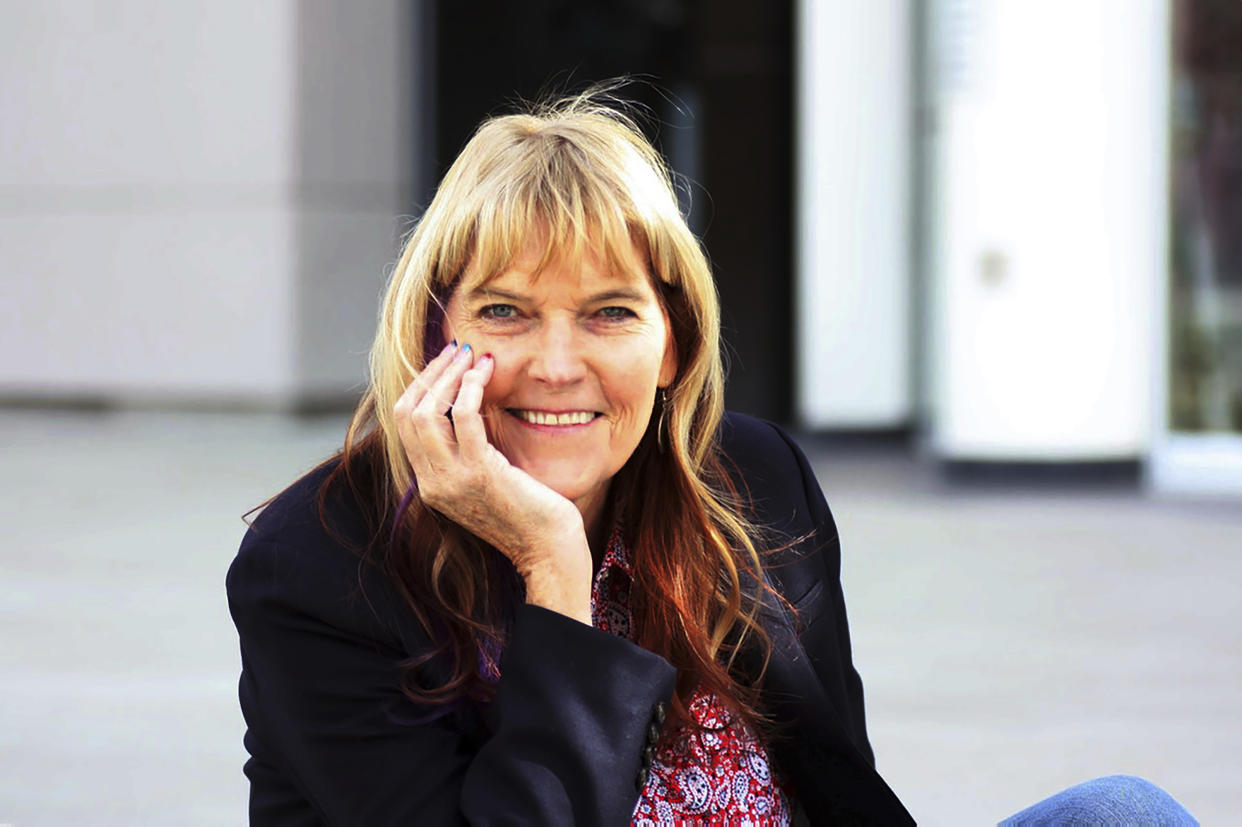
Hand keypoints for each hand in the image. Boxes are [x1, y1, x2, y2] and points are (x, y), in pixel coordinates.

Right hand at [393, 342, 592, 623]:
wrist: (549, 551)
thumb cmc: (529, 513)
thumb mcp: (487, 481)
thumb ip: (469, 452)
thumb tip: (465, 406)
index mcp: (430, 485)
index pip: (404, 424)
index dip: (420, 387)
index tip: (445, 364)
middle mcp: (432, 483)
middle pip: (407, 413)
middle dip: (430, 374)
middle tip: (456, 349)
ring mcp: (452, 480)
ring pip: (426, 412)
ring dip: (447, 374)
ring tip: (470, 354)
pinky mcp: (481, 473)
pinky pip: (463, 416)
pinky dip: (471, 387)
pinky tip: (487, 372)